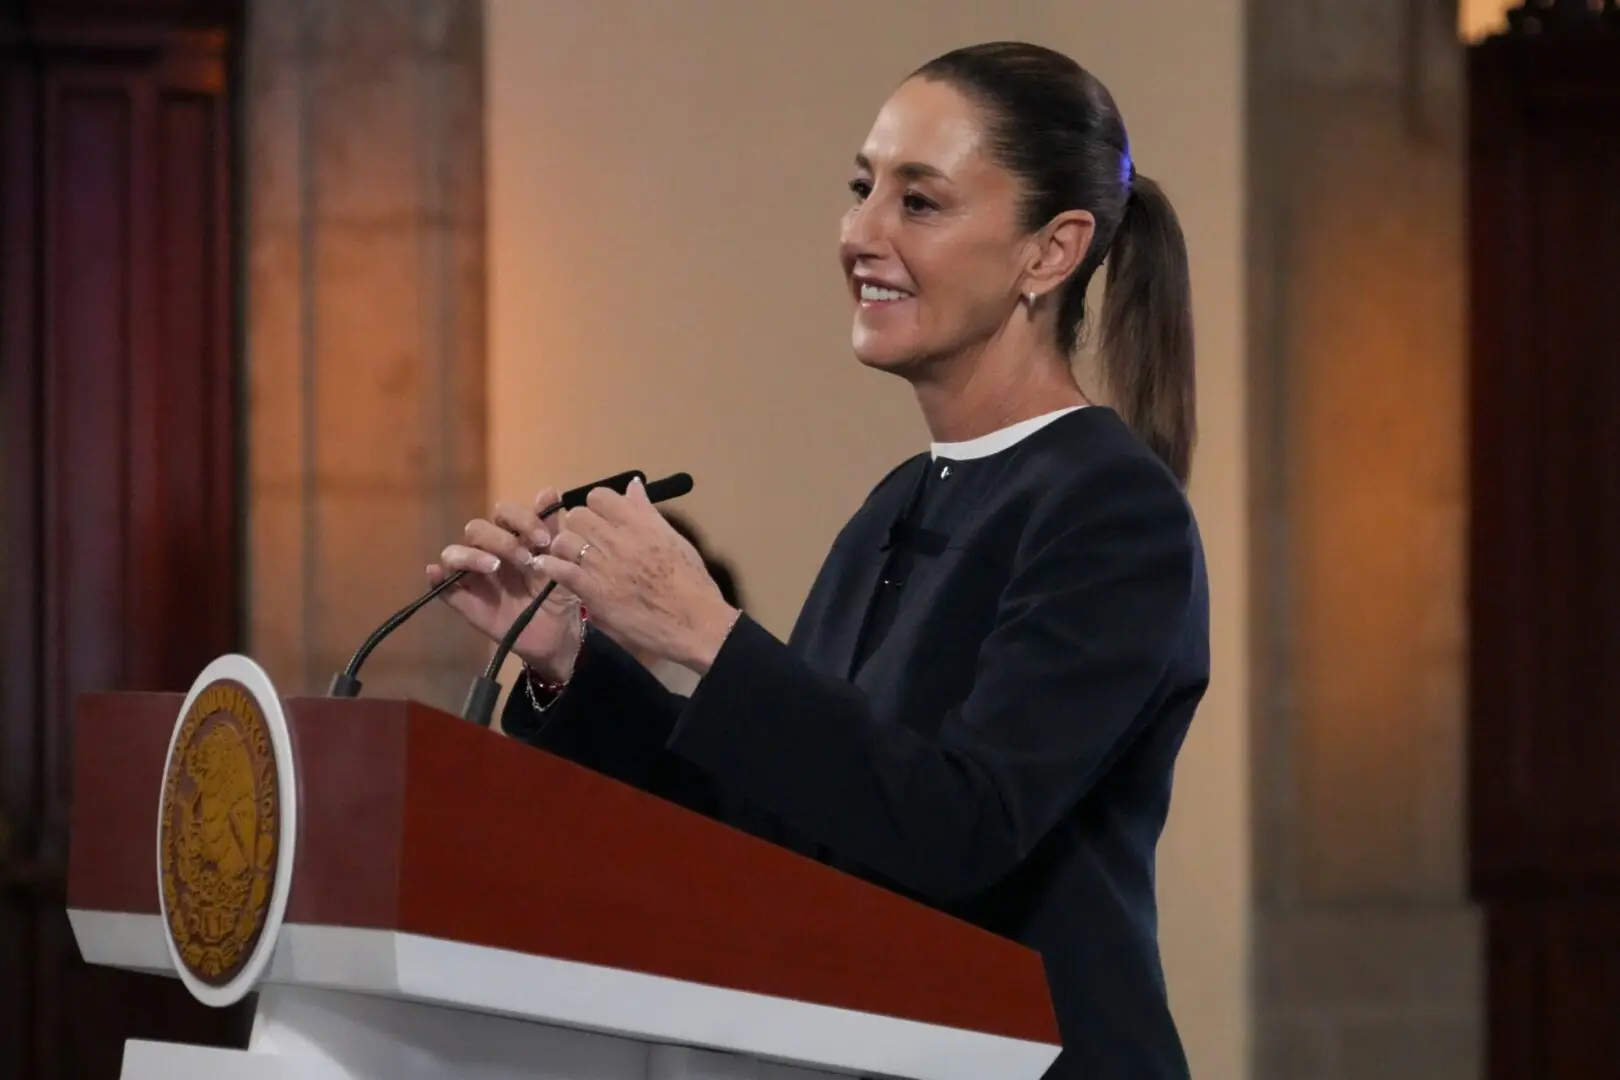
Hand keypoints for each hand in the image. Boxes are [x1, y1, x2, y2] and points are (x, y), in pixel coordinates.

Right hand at [428, 488, 582, 679]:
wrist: (559, 633)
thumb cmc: (558, 591)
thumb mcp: (564, 562)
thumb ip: (556, 529)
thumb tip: (548, 491)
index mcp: (513, 536)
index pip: (505, 512)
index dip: (522, 519)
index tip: (544, 539)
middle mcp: (488, 551)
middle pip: (477, 529)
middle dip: (500, 539)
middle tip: (526, 558)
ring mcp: (473, 576)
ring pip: (454, 553)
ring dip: (472, 555)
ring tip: (495, 567)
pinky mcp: (464, 600)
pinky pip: (443, 587)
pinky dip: (437, 577)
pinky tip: (438, 573)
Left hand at [535, 479, 738, 673]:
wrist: (694, 622)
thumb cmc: (692, 582)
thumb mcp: (674, 539)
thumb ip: (648, 513)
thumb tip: (633, 486)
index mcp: (640, 523)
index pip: (600, 497)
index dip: (596, 507)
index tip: (601, 520)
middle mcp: (618, 538)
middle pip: (577, 516)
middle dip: (578, 526)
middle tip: (586, 541)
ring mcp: (604, 565)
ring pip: (564, 540)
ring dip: (564, 548)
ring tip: (570, 558)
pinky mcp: (594, 592)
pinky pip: (561, 571)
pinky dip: (550, 567)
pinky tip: (547, 567)